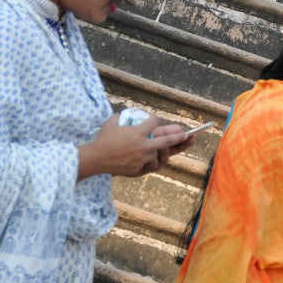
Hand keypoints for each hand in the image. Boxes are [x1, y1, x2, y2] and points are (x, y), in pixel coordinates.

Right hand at [77, 114, 194, 179]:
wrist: (95, 159)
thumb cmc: (102, 140)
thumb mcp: (112, 123)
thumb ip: (121, 117)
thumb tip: (126, 113)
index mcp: (138, 132)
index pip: (155, 122)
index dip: (155, 119)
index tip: (155, 119)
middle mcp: (143, 145)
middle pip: (167, 140)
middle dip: (179, 137)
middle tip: (186, 135)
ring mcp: (143, 158)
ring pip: (161, 156)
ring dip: (165, 153)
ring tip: (169, 150)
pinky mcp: (140, 169)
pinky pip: (152, 166)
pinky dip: (155, 162)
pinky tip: (158, 159)